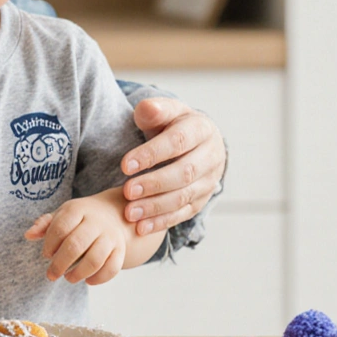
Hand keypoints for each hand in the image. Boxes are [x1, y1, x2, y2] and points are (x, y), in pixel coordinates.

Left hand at [25, 190, 130, 284]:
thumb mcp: (62, 215)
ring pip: (95, 260)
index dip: (50, 244)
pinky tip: (87, 280)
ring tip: (68, 277)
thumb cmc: (80, 218)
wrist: (113, 213)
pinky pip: (111, 269)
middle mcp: (96, 222)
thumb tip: (28, 235)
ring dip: (78, 274)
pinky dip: (98, 279)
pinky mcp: (120, 250)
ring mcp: (110, 236)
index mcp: (78, 210)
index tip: (46, 254)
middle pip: (76, 245)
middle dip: (59, 264)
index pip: (60, 227)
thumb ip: (44, 224)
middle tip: (51, 274)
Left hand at [121, 97, 225, 234]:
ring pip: (185, 196)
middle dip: (154, 184)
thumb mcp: (165, 111)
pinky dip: (162, 222)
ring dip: (155, 207)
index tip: (125, 165)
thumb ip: (153, 110)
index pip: (178, 142)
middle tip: (127, 191)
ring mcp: (209, 181)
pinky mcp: (202, 200)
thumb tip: (146, 109)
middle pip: (184, 173)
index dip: (152, 154)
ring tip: (129, 212)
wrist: (196, 141)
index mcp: (201, 129)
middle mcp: (211, 155)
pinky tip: (141, 227)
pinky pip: (183, 214)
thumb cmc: (172, 124)